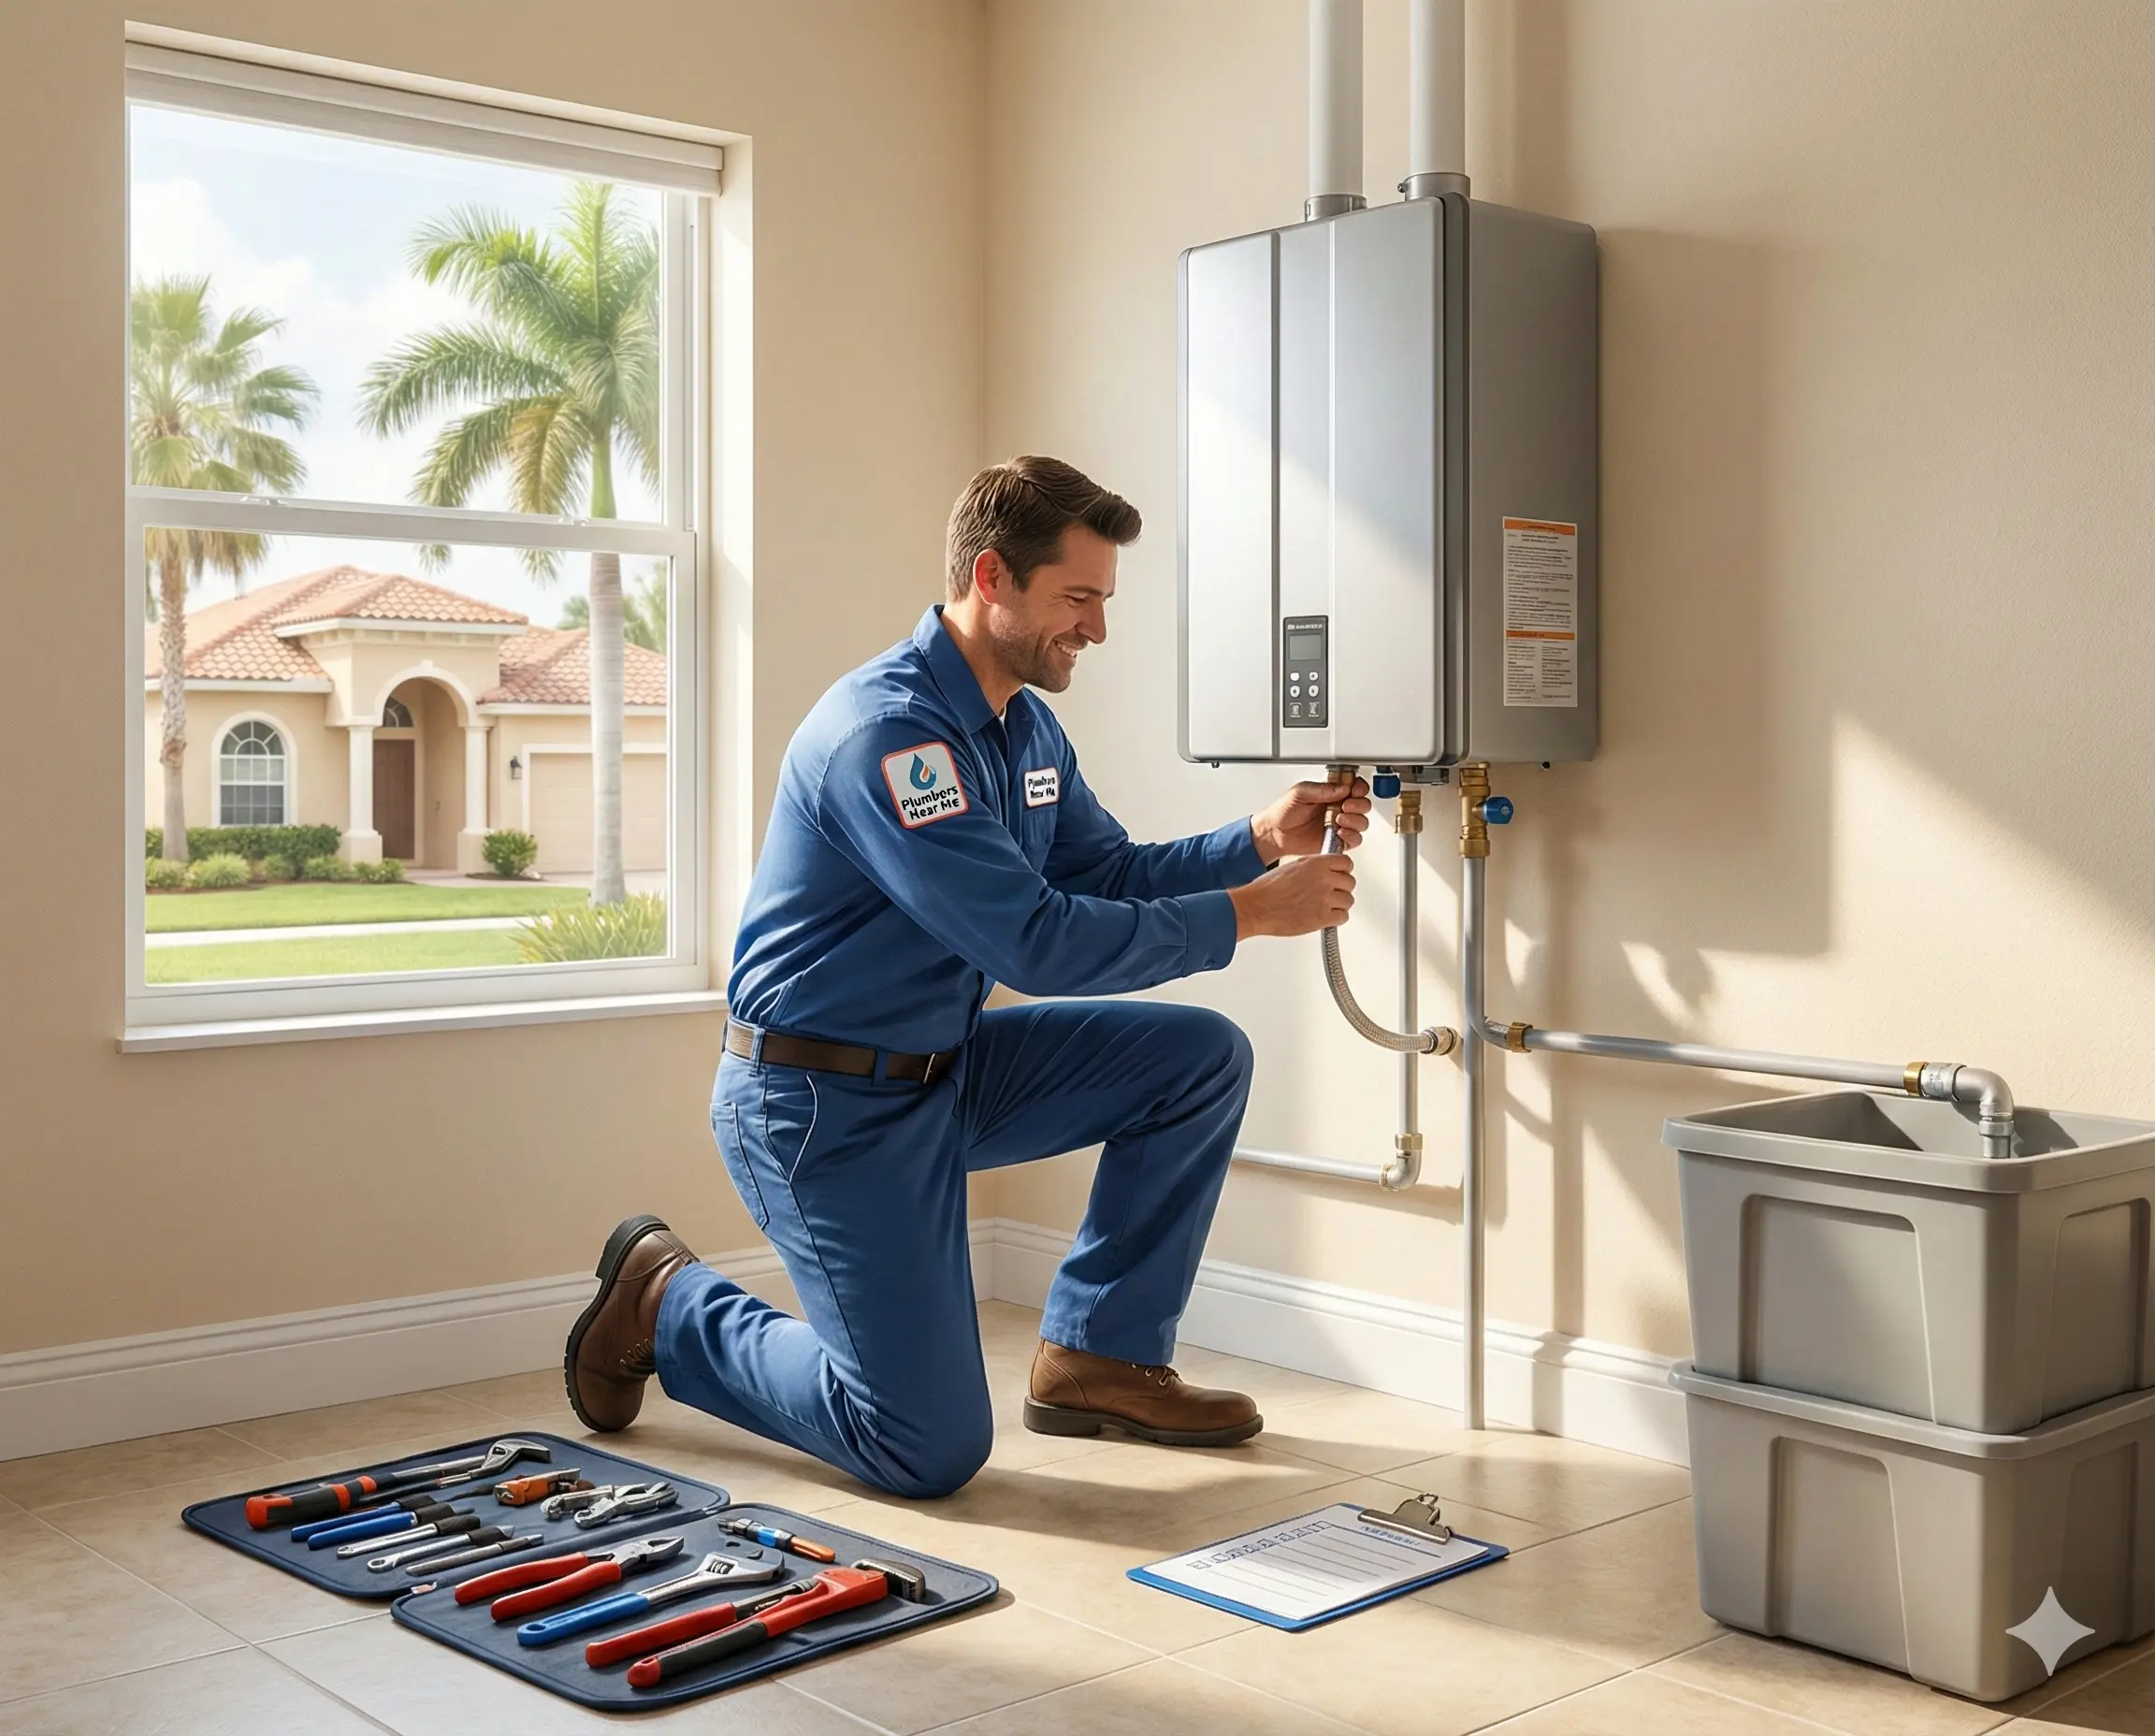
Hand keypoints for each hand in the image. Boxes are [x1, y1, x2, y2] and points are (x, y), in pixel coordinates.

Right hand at [1228, 854, 1355, 939]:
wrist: (1257, 907)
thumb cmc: (1268, 889)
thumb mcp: (1293, 866)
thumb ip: (1314, 867)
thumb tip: (1327, 870)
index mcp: (1316, 864)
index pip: (1346, 863)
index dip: (1343, 870)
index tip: (1340, 875)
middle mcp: (1323, 879)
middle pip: (1350, 882)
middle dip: (1341, 888)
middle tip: (1332, 894)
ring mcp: (1325, 898)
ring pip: (1348, 901)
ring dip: (1339, 905)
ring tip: (1327, 907)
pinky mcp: (1323, 917)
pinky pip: (1343, 917)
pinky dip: (1336, 918)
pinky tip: (1326, 917)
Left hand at [1251, 776, 1369, 863]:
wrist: (1275, 833)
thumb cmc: (1284, 811)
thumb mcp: (1300, 793)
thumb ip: (1321, 789)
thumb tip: (1342, 788)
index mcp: (1332, 793)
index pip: (1356, 787)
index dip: (1359, 788)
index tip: (1353, 790)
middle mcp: (1339, 808)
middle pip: (1363, 805)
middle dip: (1359, 804)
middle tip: (1346, 805)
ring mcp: (1339, 825)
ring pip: (1362, 822)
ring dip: (1355, 820)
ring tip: (1339, 819)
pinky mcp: (1337, 841)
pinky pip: (1354, 840)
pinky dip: (1351, 836)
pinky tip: (1340, 831)